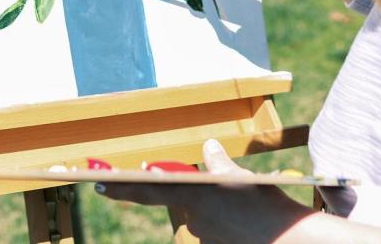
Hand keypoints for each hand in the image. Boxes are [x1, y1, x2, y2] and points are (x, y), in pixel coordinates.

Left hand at [96, 139, 313, 242]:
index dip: (118, 188)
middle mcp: (191, 218)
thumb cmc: (261, 201)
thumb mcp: (239, 175)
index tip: (95, 184)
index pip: (145, 189)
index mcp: (191, 194)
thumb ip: (218, 163)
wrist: (285, 238)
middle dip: (201, 195)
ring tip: (247, 205)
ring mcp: (203, 236)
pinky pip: (216, 230)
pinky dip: (228, 223)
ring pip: (203, 216)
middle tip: (228, 194)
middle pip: (185, 201)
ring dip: (219, 210)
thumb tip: (209, 146)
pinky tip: (248, 220)